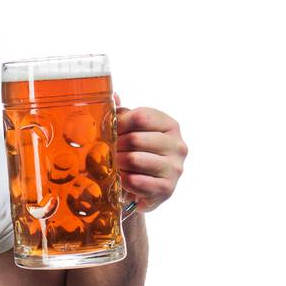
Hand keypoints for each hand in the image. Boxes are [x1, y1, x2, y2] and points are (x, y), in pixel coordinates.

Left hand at [113, 93, 186, 213]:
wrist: (148, 189)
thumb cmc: (140, 154)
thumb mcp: (134, 130)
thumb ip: (124, 114)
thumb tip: (114, 96)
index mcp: (170, 125)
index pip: (141, 117)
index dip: (119, 123)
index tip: (109, 131)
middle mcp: (178, 145)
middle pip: (135, 139)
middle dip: (116, 145)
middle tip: (107, 151)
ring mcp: (175, 168)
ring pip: (134, 160)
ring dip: (118, 163)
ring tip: (113, 165)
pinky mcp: (167, 188)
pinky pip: (136, 181)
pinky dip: (124, 181)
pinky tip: (122, 180)